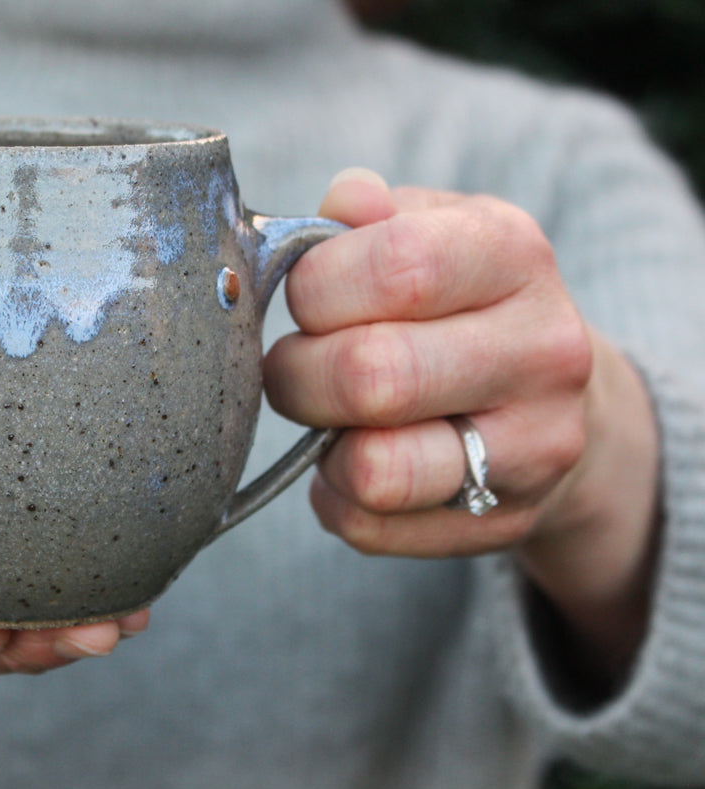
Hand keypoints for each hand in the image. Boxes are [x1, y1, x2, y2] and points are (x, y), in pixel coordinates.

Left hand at [264, 169, 659, 681]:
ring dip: (319, 444)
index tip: (305, 298)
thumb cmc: (459, 300)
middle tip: (295, 365)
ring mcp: (534, 447)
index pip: (396, 267)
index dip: (315, 288)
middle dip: (297, 373)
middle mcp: (543, 351)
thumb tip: (342, 203)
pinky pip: (368, 526)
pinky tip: (351, 459)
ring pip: (375, 470)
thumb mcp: (429, 230)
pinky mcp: (503, 520)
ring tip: (327, 417)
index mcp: (514, 254)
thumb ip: (372, 217)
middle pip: (371, 376)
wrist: (554, 394)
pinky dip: (334, 496)